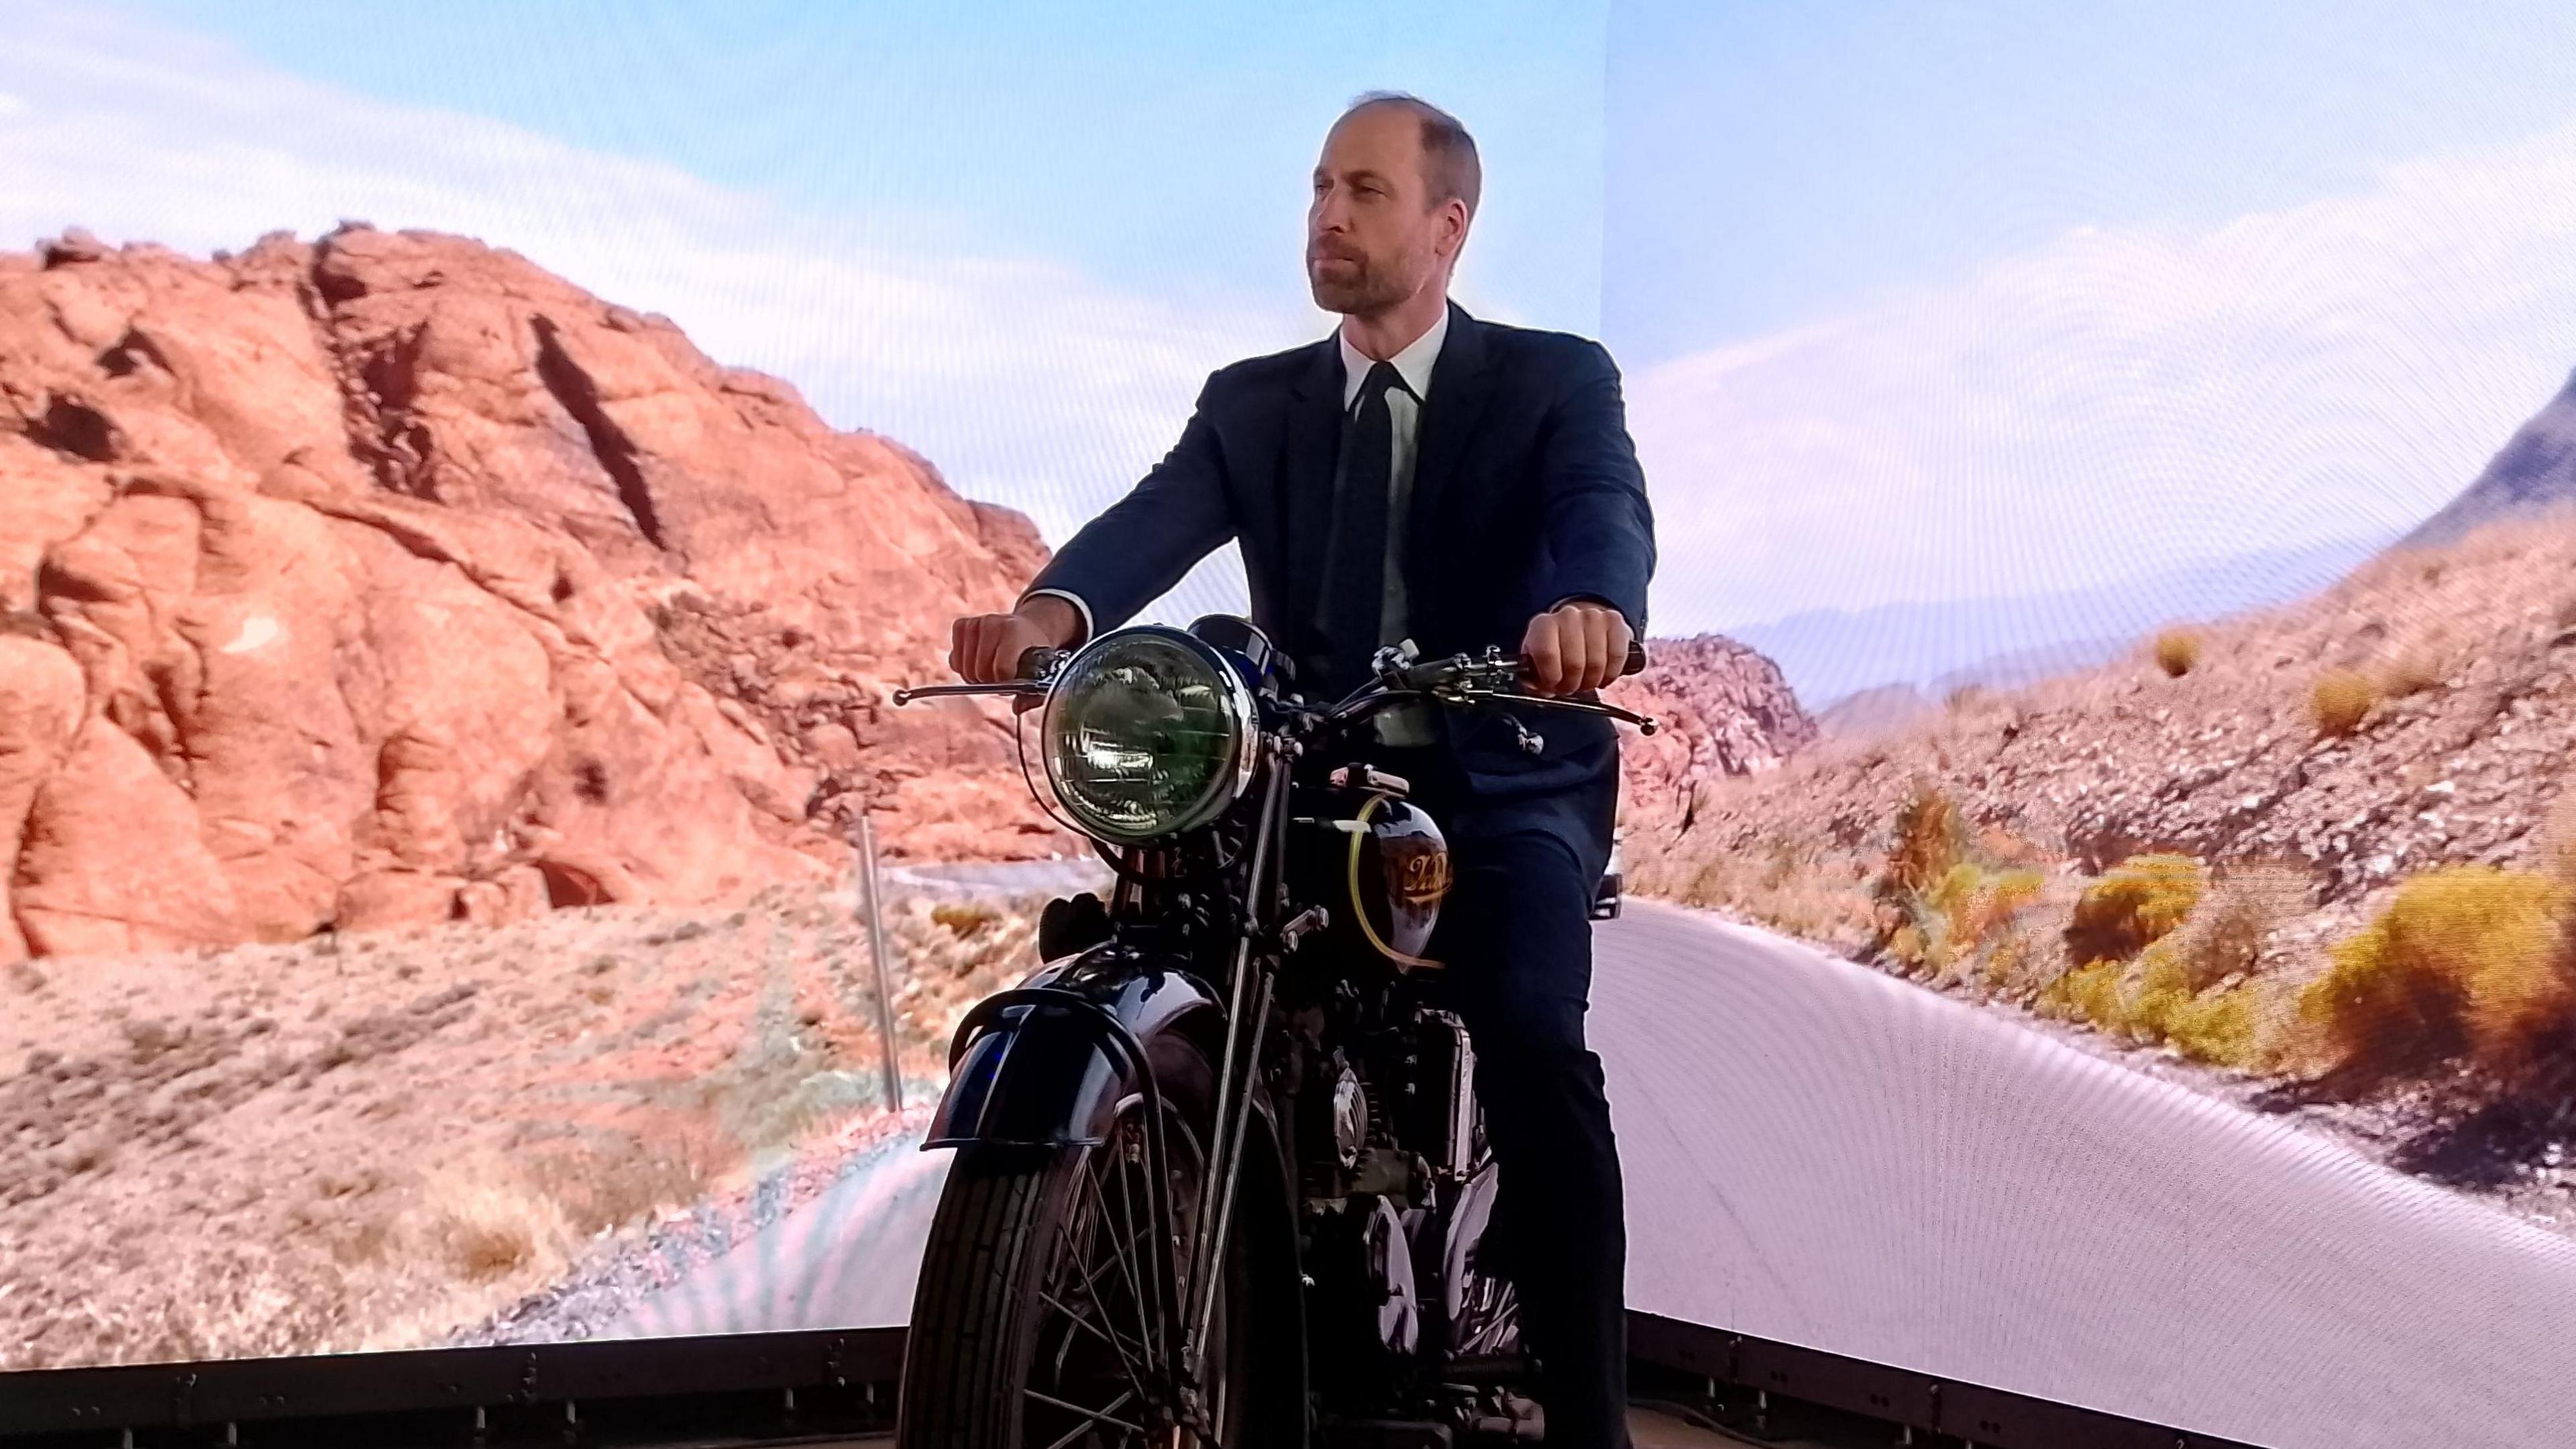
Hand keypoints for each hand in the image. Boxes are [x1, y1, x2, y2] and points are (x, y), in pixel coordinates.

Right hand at [951, 598, 1081, 712]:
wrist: (1025, 628)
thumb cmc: (1030, 651)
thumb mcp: (1039, 668)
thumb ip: (1032, 694)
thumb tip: (1017, 709)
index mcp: (1014, 630)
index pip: (1001, 669)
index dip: (1005, 683)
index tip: (1012, 681)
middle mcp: (991, 623)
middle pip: (980, 671)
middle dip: (990, 681)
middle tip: (1001, 677)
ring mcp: (974, 623)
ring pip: (964, 668)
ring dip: (976, 677)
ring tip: (990, 670)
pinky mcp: (960, 626)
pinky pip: (954, 660)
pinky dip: (963, 667)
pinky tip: (977, 662)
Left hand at [1518, 598, 1632, 696]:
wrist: (1578, 629)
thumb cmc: (1556, 652)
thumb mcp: (1536, 664)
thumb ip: (1533, 679)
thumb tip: (1541, 690)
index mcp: (1543, 625)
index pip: (1546, 654)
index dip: (1551, 678)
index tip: (1553, 686)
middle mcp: (1567, 616)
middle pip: (1574, 663)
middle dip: (1573, 684)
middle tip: (1571, 688)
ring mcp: (1592, 616)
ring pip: (1597, 662)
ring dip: (1592, 681)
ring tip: (1586, 682)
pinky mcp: (1614, 620)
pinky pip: (1617, 655)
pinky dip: (1611, 673)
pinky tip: (1604, 676)